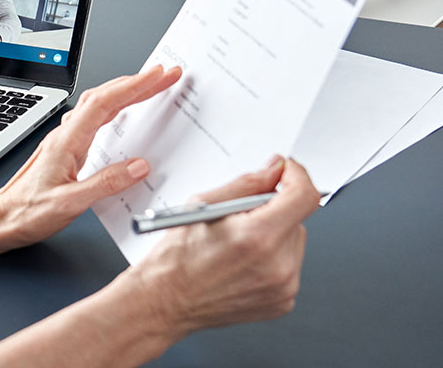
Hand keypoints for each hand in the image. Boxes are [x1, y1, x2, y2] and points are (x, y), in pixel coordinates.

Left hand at [0, 65, 181, 252]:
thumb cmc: (26, 212)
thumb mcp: (70, 204)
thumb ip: (105, 184)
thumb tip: (138, 167)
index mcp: (67, 142)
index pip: (105, 103)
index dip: (134, 86)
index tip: (158, 75)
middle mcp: (65, 136)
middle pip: (103, 98)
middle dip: (137, 83)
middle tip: (164, 75)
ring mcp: (64, 141)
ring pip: (97, 106)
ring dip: (125, 93)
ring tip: (150, 87)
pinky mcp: (65, 151)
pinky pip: (93, 120)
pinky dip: (113, 109)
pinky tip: (122, 114)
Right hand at [131, 157, 320, 337]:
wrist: (167, 300)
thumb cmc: (177, 258)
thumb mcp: (204, 204)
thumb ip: (247, 184)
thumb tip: (273, 170)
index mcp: (257, 237)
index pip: (304, 196)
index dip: (297, 176)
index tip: (286, 172)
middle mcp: (277, 265)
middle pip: (298, 219)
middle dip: (275, 209)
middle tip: (241, 217)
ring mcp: (283, 287)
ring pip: (294, 242)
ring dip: (275, 234)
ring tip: (238, 244)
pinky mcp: (283, 301)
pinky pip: (290, 265)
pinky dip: (273, 257)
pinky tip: (244, 262)